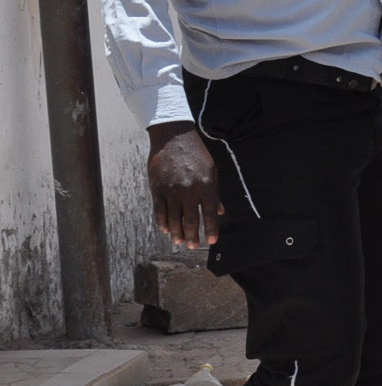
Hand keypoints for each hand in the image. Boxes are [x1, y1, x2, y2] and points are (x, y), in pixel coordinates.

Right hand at [147, 123, 220, 247]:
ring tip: (179, 242)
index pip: (209, 214)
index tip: (211, 241)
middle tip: (193, 247)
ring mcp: (171, 190)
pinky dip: (162, 222)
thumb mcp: (212, 170)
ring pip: (174, 218)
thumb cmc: (196, 154)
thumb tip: (220, 212)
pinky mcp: (157, 188)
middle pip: (190, 219)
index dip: (211, 229)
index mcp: (206, 186)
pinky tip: (165, 229)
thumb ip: (215, 193)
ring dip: (176, 232)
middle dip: (192, 235)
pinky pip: (159, 210)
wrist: (173, 138)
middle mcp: (189, 190)